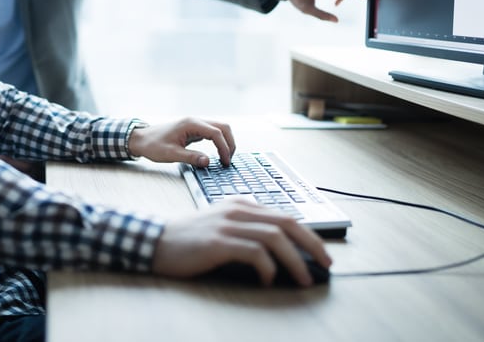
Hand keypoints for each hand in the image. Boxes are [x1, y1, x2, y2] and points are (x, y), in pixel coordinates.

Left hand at [128, 118, 234, 166]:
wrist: (141, 139)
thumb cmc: (153, 145)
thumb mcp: (171, 154)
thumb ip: (190, 157)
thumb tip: (208, 162)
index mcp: (191, 124)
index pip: (216, 132)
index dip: (224, 147)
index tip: (225, 162)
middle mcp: (195, 121)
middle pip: (223, 127)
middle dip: (229, 143)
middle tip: (228, 160)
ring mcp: (195, 125)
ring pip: (219, 129)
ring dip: (226, 142)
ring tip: (225, 158)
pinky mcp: (194, 130)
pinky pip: (212, 133)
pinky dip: (219, 142)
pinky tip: (218, 154)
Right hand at [152, 199, 330, 285]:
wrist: (157, 241)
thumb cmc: (190, 239)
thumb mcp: (221, 223)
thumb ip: (246, 227)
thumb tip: (281, 248)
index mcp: (240, 204)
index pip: (284, 215)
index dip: (308, 234)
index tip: (321, 252)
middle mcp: (237, 210)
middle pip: (287, 222)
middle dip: (312, 244)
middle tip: (326, 264)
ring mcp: (228, 225)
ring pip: (275, 237)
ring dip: (295, 260)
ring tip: (303, 278)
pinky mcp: (218, 242)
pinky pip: (254, 252)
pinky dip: (268, 268)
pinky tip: (268, 280)